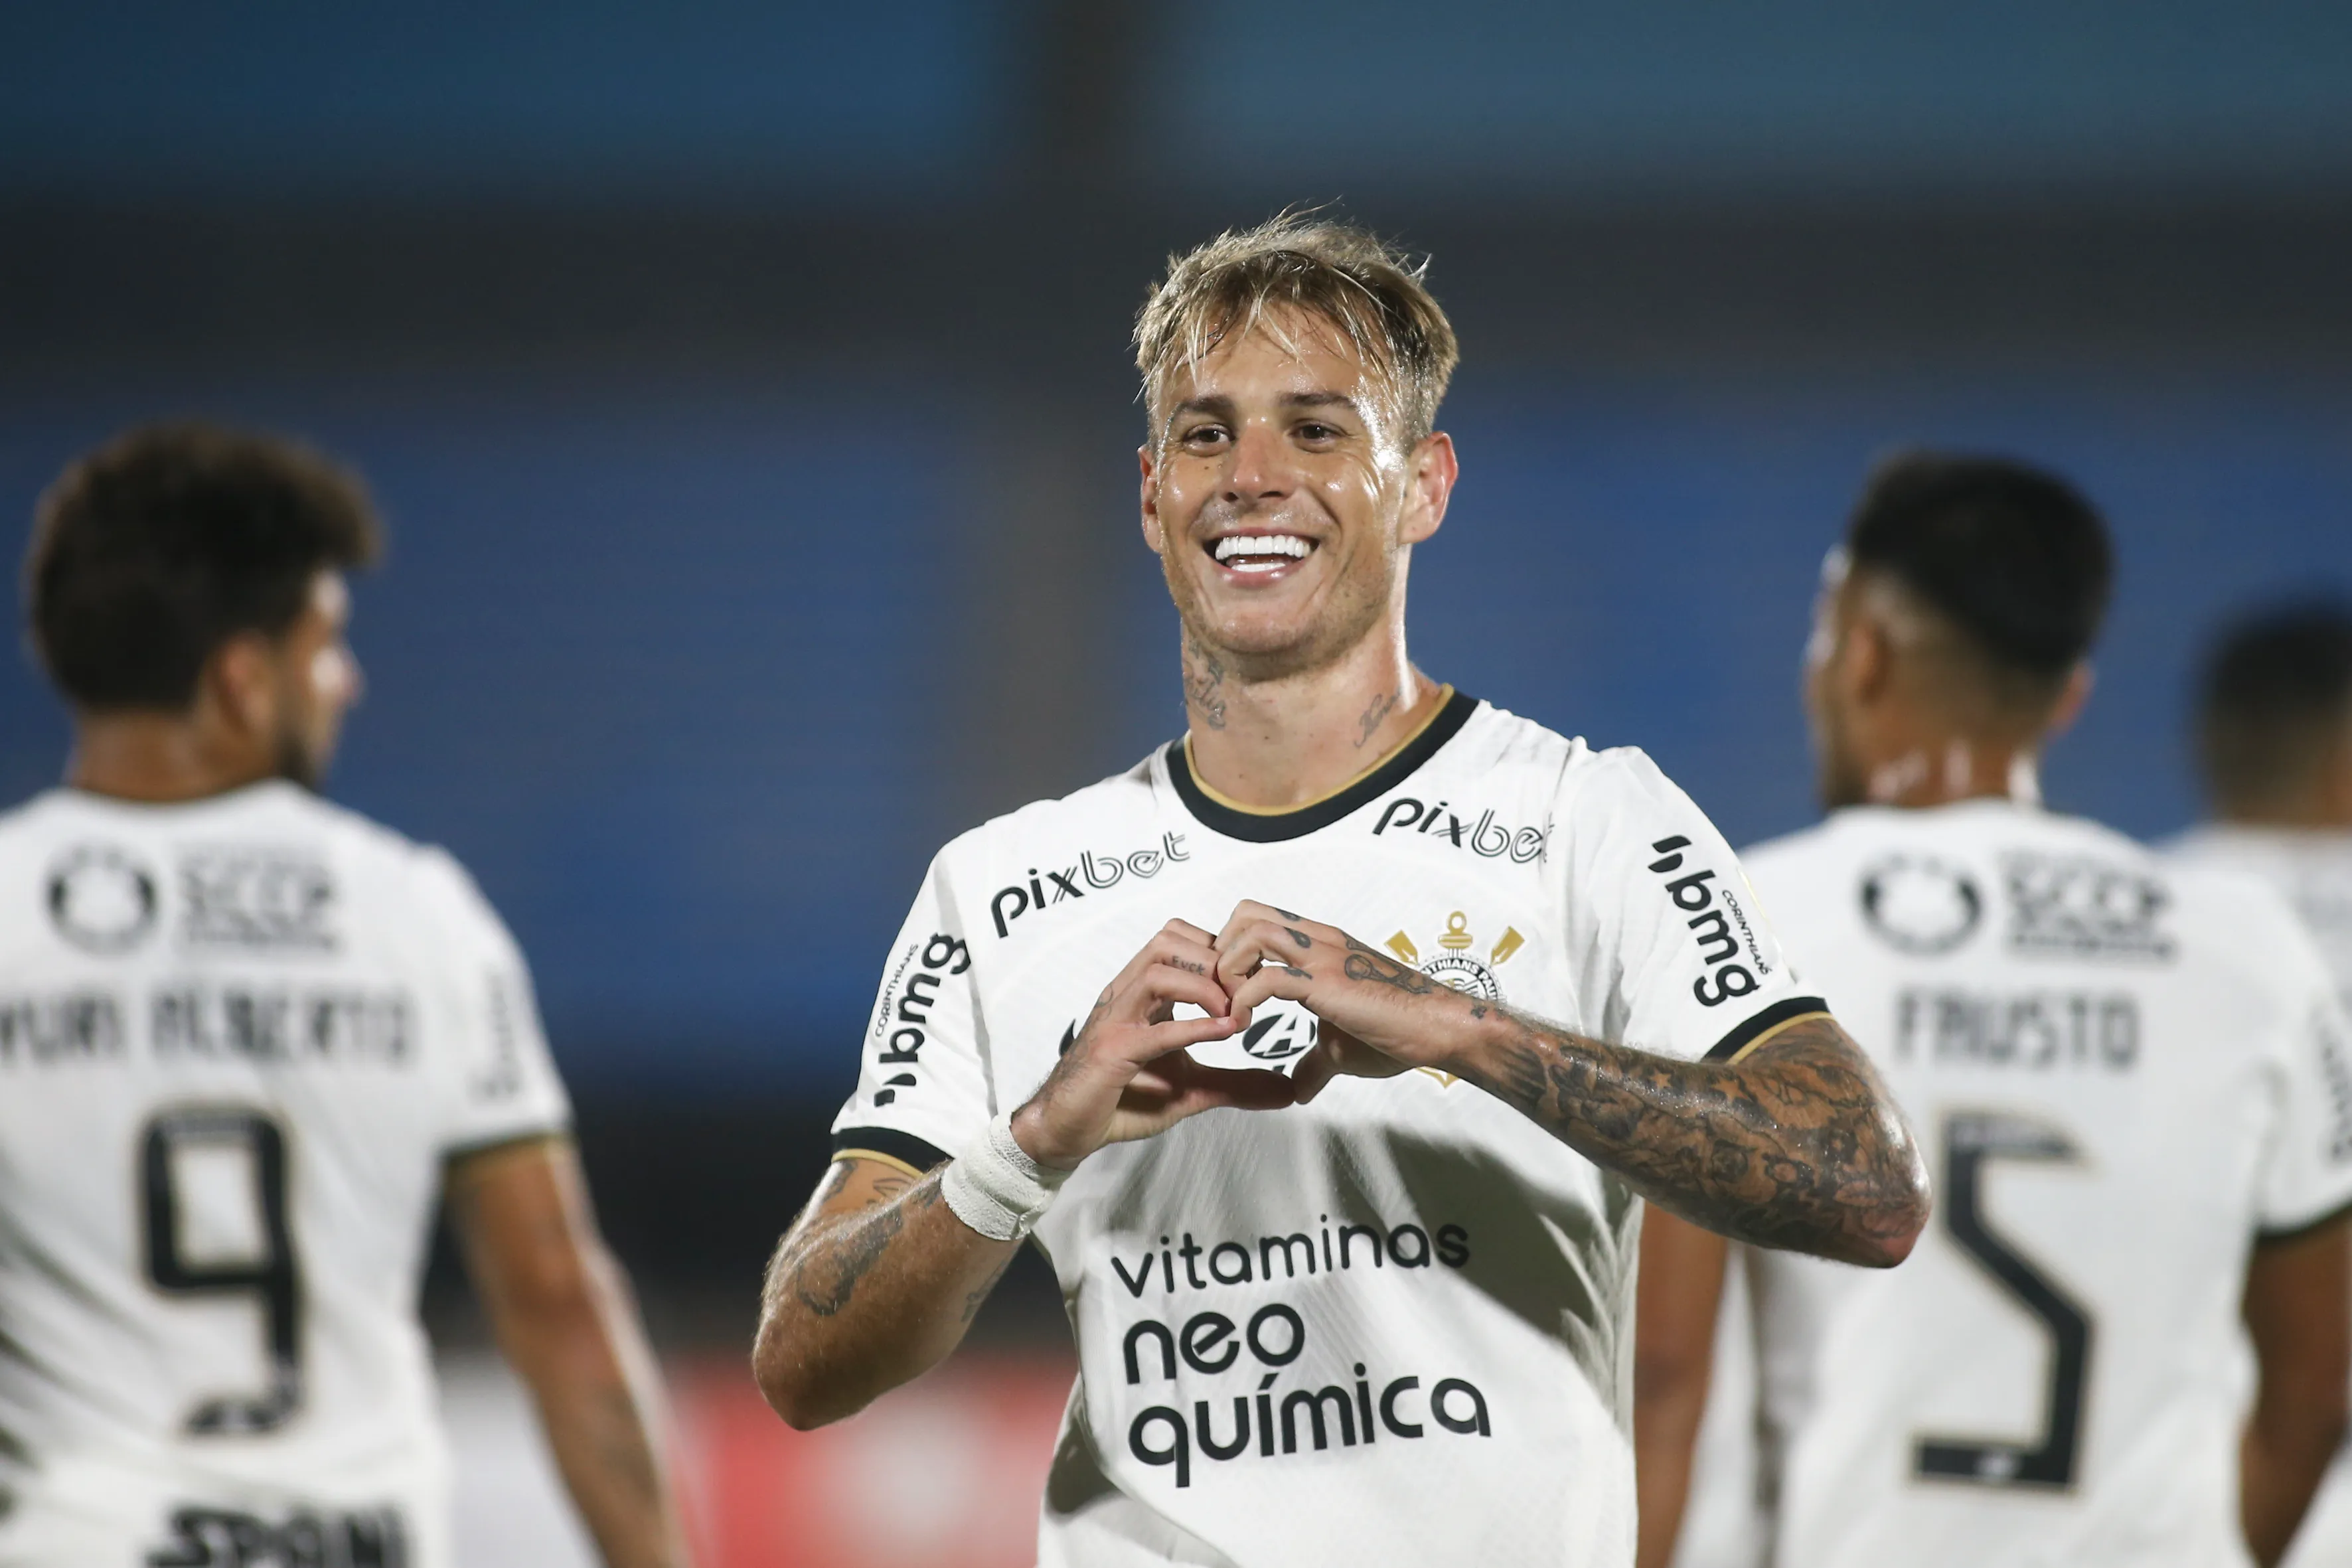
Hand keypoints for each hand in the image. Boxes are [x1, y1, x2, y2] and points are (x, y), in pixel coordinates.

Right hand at [1009, 920, 1295, 1169]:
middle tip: (1249, 993)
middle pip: (1170, 941)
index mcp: (1144, 993)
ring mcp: (1115, 1020)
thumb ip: (1238, 1084)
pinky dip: (1193, 1028)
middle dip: (1217, 961)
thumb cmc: (1124, 1101)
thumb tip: (1288, 1089)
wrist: (1068, 1130)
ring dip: (1205, 986)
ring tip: (1236, 1014)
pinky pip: (1153, 1031)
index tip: (1254, 979)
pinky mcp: (1110, 1053)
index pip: (1180, 939)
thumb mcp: (1193, 1089)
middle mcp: (1127, 996)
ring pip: (1158, 971)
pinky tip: (1225, 1032)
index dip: (1221, 950)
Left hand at [1213, 900, 1481, 1103]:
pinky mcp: (1327, 982)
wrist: (1438, 1028)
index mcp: (1317, 946)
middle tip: (1223, 996)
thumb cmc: (1397, 1033)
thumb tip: (1300, 1087)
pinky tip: (1246, 1027)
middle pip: (1245, 915)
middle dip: (1221, 953)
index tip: (1228, 994)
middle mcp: (1316, 941)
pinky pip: (1267, 978)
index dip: (1231, 952)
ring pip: (1251, 934)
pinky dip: (1244, 1001)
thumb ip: (1314, 1061)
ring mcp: (1322, 957)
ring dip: (1229, 973)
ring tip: (1232, 1011)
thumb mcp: (1341, 1048)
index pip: (1256, 920)